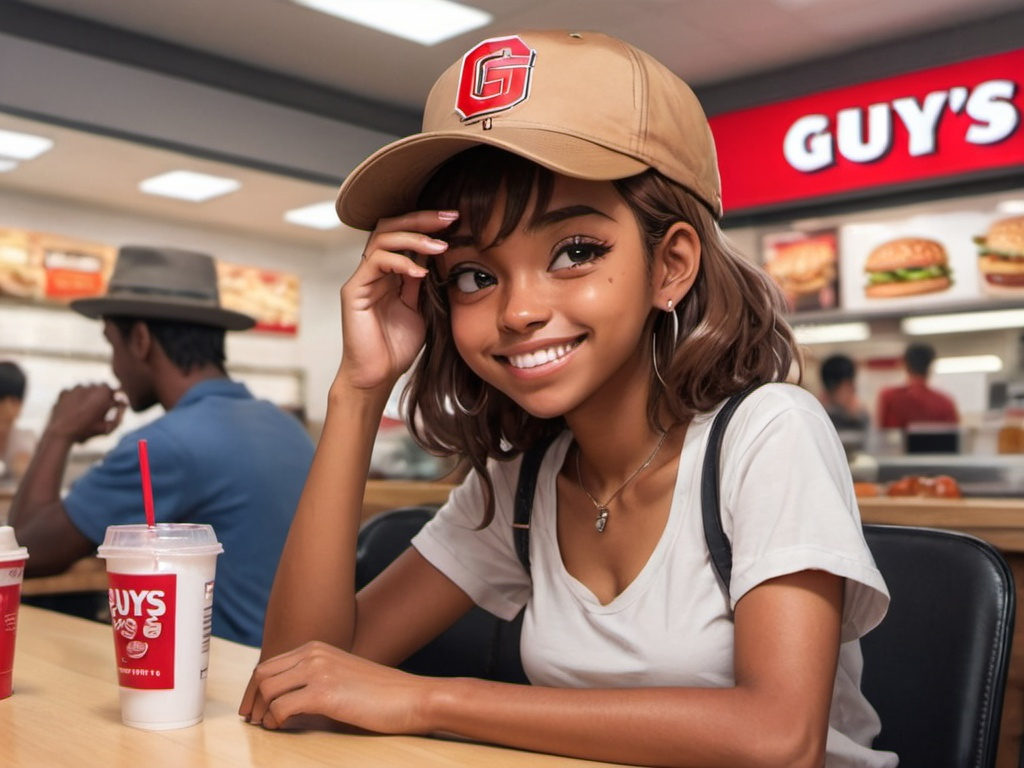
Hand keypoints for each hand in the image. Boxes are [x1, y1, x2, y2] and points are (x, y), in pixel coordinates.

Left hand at [46, 384, 126, 442]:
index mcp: (105, 393)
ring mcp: (76, 388)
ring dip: (90, 395)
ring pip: (88, 388)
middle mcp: (91, 386)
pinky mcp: (64, 391)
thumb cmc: (86, 431)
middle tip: (103, 406)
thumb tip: (123, 406)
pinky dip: (76, 398)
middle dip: (105, 395)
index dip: (119, 400)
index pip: (118, 392)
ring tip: (87, 409)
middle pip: (103, 387)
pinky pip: (74, 392)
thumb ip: (120, 416)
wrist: (61, 432)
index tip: (117, 407)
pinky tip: (75, 409)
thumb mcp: (108, 428)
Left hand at [240, 641, 433, 733]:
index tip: (252, 708)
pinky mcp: (324, 693)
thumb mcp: (342, 675)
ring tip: (267, 727)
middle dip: (251, 700)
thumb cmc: (381, 693)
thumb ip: (316, 678)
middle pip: (262, 674)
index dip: (254, 689)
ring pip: (267, 689)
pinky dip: (275, 721)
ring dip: (261, 712)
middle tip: (252, 721)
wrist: (411, 697)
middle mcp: (314, 654)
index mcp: (317, 648)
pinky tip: (283, 727)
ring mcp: (318, 671)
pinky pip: (281, 707)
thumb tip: (286, 697)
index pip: (269, 664)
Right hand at [338, 210, 455, 389]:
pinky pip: (375, 262)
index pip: (405, 234)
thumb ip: (427, 282)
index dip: (429, 224)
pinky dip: (400, 262)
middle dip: (422, 219)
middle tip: (450, 218)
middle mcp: (374, 271)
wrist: (378, 376)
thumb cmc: (398, 347)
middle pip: (391, 226)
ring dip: (414, 237)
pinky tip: (420, 273)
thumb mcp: (422, 308)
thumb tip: (443, 254)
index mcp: (390, 273)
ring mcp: (362, 278)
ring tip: (439, 245)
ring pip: (382, 237)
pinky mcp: (353, 290)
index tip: (456, 220)